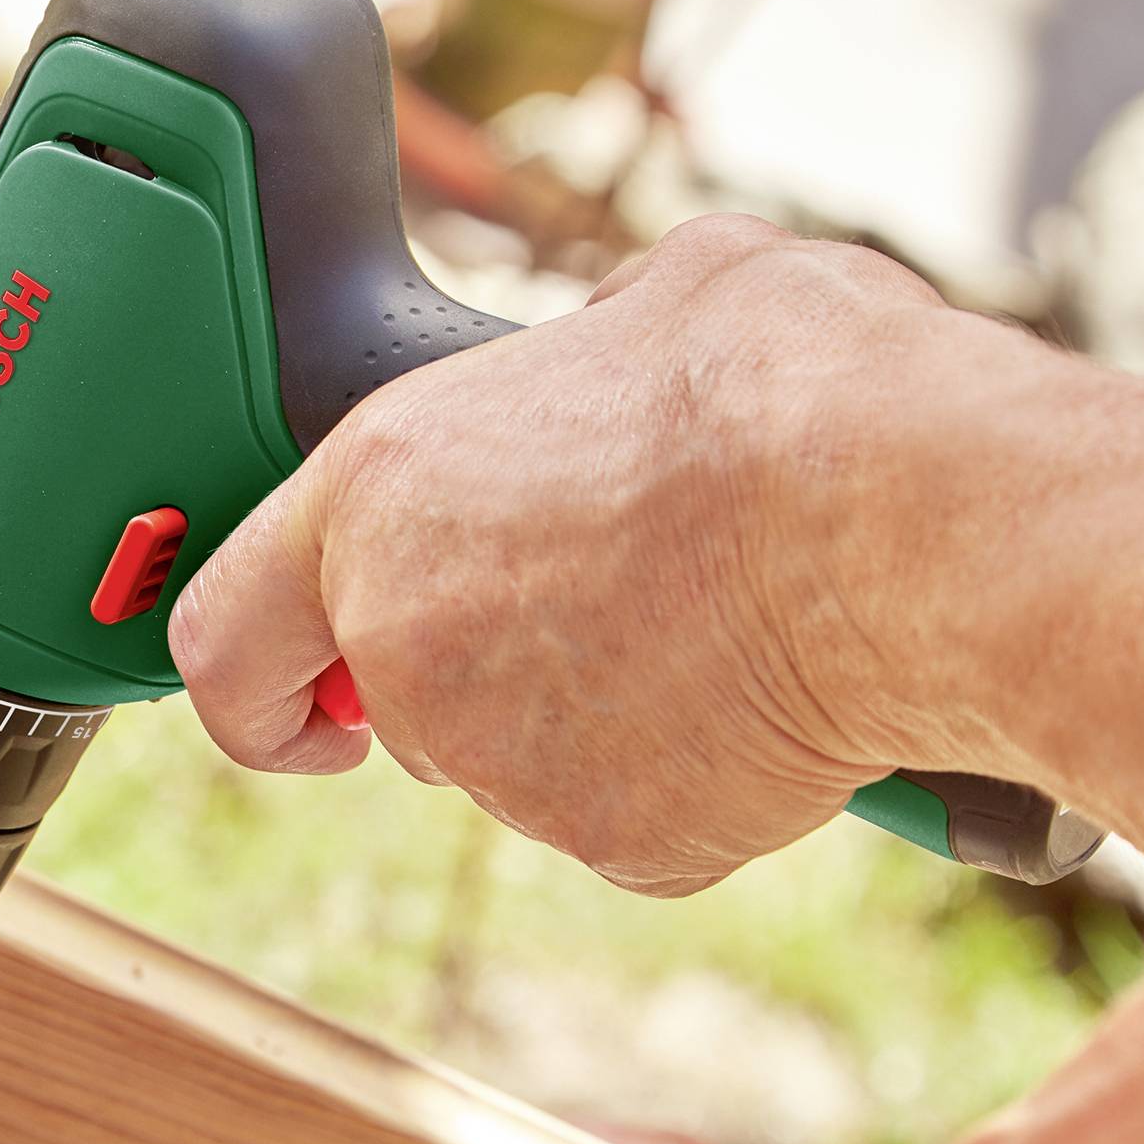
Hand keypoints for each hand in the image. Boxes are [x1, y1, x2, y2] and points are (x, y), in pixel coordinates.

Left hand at [169, 214, 971, 894]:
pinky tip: (770, 688)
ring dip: (595, 712)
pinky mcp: (615, 842)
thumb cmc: (795, 394)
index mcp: (377, 492)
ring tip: (723, 614)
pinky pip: (633, 819)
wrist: (920, 527)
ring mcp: (503, 759)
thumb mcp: (661, 301)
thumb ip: (576, 355)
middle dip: (483, 669)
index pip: (223, 630)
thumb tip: (611, 353)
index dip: (259, 676)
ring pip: (520, 759)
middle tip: (617, 598)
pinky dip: (694, 778)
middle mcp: (408, 638)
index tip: (308, 697)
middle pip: (403, 696)